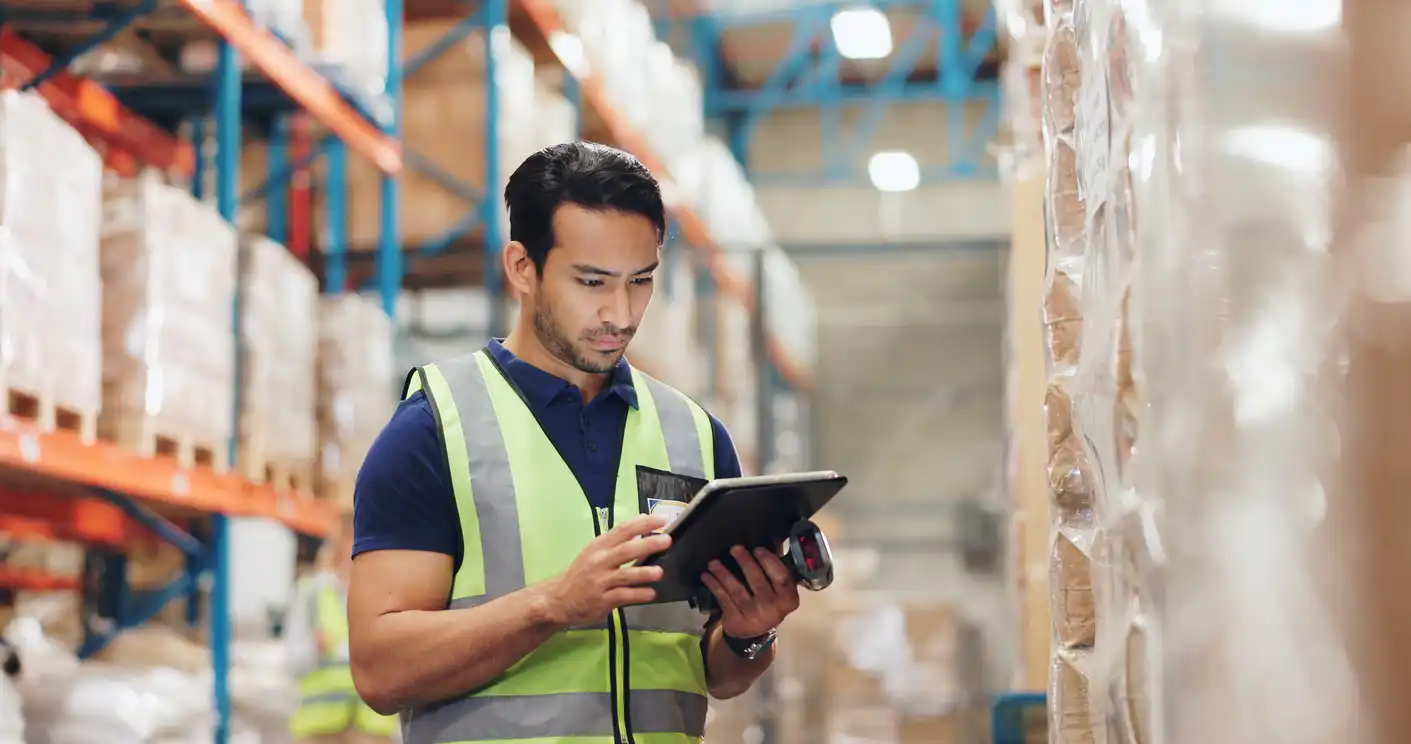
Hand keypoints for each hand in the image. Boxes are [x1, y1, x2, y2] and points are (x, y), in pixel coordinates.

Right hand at [541, 514, 671, 627]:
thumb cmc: (581, 574)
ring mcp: (600, 581)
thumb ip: (617, 542)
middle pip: (626, 550)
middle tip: (666, 540)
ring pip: (625, 575)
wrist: (558, 600)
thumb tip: (641, 526)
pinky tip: (651, 593)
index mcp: (599, 546)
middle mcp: (599, 561)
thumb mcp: (594, 553)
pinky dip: (638, 595)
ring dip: (643, 573)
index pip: (623, 529)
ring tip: (659, 572)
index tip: (661, 519)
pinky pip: (623, 596)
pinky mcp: (602, 600)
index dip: (643, 523)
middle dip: (647, 544)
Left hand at [702, 545, 799, 638]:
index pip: (782, 578)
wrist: (754, 634)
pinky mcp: (737, 620)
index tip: (757, 549)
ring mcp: (754, 616)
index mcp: (788, 599)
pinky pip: (723, 599)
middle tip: (734, 548)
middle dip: (745, 562)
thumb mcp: (778, 591)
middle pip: (757, 581)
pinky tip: (706, 576)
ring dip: (723, 574)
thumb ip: (775, 571)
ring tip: (713, 563)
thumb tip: (769, 542)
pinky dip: (714, 586)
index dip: (769, 562)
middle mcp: (773, 609)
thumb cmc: (768, 603)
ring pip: (737, 590)